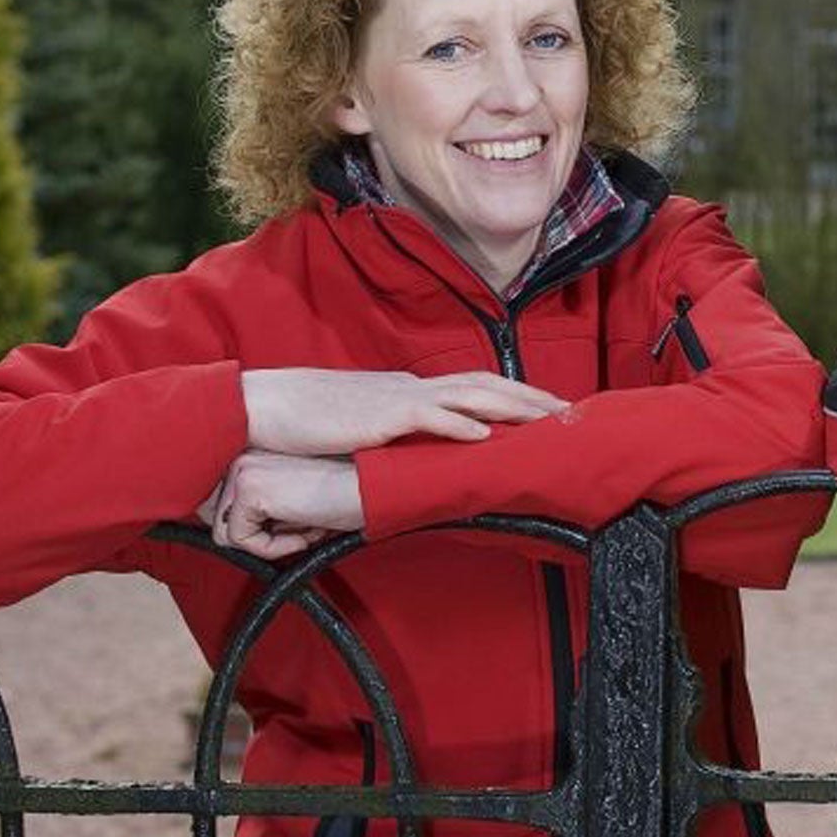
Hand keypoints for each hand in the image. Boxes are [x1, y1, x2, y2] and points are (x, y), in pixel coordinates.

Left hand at [208, 450, 363, 559]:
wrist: (371, 488)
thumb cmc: (347, 495)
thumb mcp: (295, 501)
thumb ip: (264, 511)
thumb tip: (233, 537)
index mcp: (254, 454)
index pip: (227, 509)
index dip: (260, 530)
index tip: (297, 522)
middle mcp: (244, 456)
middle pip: (222, 523)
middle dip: (264, 536)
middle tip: (306, 524)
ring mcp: (243, 471)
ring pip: (228, 535)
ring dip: (271, 542)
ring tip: (306, 524)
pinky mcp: (249, 489)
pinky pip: (241, 542)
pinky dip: (274, 548)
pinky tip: (304, 529)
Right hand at [241, 368, 567, 455]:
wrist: (266, 407)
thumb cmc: (309, 421)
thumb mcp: (362, 427)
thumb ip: (393, 435)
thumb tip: (416, 450)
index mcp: (410, 391)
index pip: (475, 388)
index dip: (515, 395)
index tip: (548, 408)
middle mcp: (412, 388)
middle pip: (486, 386)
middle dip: (531, 398)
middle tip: (570, 411)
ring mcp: (398, 399)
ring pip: (469, 396)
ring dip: (512, 406)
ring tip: (547, 418)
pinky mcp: (378, 417)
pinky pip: (427, 417)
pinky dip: (459, 424)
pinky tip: (486, 435)